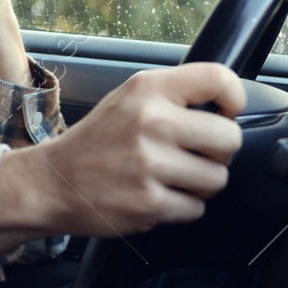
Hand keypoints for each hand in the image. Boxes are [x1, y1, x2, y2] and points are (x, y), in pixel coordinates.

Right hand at [0, 63, 246, 249]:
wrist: (52, 183)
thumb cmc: (97, 141)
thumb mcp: (129, 99)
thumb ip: (174, 96)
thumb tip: (226, 108)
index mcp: (149, 90)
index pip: (219, 79)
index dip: (235, 99)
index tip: (226, 113)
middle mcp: (152, 123)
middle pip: (230, 139)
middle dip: (219, 152)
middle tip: (196, 154)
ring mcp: (151, 165)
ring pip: (217, 179)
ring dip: (200, 183)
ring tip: (171, 177)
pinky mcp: (150, 203)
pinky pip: (196, 209)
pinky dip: (181, 207)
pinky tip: (157, 196)